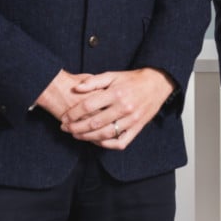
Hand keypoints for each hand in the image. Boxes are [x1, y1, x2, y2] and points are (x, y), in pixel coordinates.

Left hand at [58, 68, 175, 149]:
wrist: (157, 84)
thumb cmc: (131, 79)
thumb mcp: (112, 75)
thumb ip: (93, 81)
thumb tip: (76, 89)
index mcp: (116, 93)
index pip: (88, 106)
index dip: (73, 113)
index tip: (64, 117)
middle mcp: (124, 108)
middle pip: (94, 123)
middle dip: (76, 127)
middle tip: (65, 128)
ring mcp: (131, 120)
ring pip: (105, 134)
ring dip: (87, 137)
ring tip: (76, 135)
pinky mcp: (137, 128)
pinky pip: (120, 142)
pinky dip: (107, 145)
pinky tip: (96, 141)